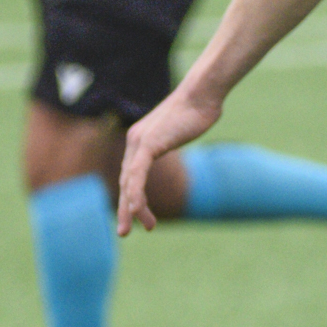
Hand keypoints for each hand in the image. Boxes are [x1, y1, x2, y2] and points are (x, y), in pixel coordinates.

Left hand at [118, 78, 224, 234]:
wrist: (201, 94)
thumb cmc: (198, 109)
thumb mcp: (182, 130)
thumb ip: (175, 138)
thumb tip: (183, 135)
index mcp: (140, 139)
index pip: (130, 174)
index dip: (132, 197)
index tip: (136, 215)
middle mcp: (135, 141)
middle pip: (125, 182)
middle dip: (125, 209)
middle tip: (124, 232)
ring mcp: (139, 142)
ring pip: (130, 183)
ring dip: (134, 209)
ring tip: (144, 228)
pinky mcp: (149, 144)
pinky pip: (137, 175)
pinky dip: (136, 194)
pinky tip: (137, 211)